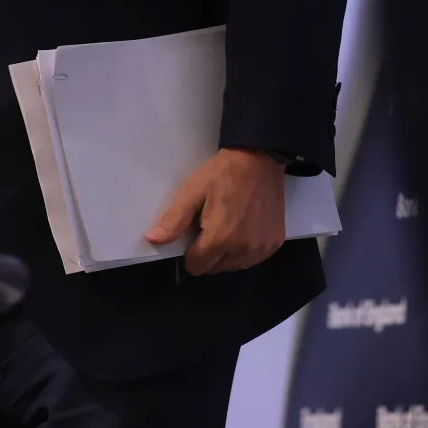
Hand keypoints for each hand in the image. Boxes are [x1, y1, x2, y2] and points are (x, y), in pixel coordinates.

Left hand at [145, 147, 285, 274]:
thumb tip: (153, 239)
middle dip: (208, 254)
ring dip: (226, 255)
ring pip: (234, 266)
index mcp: (221, 238)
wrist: (258, 158)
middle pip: (215, 269)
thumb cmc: (222, 173)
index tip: (193, 234)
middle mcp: (244, 249)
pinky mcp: (275, 243)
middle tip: (210, 226)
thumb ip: (174, 220)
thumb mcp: (192, 192)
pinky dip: (244, 251)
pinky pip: (252, 259)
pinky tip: (243, 229)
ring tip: (227, 226)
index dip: (190, 253)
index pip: (197, 266)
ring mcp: (262, 248)